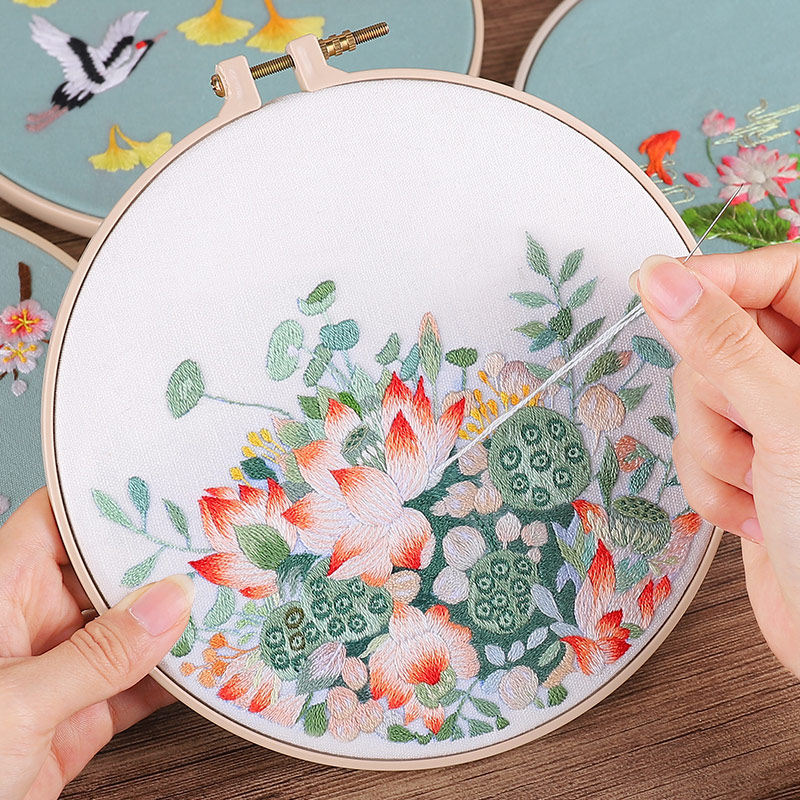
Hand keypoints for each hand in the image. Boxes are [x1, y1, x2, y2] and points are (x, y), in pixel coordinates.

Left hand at [0, 489, 193, 799]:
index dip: (105, 499)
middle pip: (105, 576)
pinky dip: (174, 679)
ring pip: (129, 633)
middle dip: (160, 563)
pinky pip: (137, 687)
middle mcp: (29, 628)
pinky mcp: (78, 722)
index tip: (166, 484)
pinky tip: (209, 663)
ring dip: (177, 624)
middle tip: (220, 548)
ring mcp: (57, 675)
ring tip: (230, 598)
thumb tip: (170, 602)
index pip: (54, 523)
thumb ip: (97, 655)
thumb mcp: (15, 706)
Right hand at [632, 244, 799, 678]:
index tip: (663, 289)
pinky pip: (697, 446)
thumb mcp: (786, 419)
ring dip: (714, 450)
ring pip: (699, 398)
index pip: (776, 273)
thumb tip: (664, 279)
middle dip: (716, 397)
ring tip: (761, 484)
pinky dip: (712, 484)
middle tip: (752, 428)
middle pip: (721, 339)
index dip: (718, 280)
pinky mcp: (751, 461)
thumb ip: (720, 343)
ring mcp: (779, 420)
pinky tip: (754, 512)